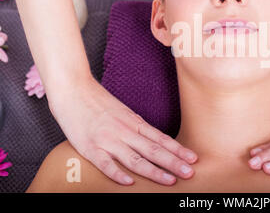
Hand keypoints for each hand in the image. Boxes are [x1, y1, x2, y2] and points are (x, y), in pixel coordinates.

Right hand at [46, 75, 197, 185]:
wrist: (73, 89)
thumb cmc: (98, 101)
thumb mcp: (123, 112)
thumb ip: (136, 126)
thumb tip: (153, 140)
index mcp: (134, 122)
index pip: (161, 138)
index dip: (178, 149)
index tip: (193, 158)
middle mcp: (125, 131)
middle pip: (153, 150)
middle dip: (174, 162)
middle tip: (190, 172)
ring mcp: (108, 139)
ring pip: (135, 159)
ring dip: (154, 171)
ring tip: (170, 180)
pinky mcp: (90, 147)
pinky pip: (106, 164)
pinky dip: (118, 174)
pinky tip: (130, 183)